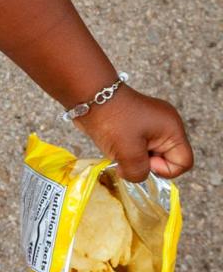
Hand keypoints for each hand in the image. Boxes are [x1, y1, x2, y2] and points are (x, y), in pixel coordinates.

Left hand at [75, 83, 193, 180]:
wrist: (88, 96)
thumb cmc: (111, 119)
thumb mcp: (127, 152)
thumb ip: (138, 172)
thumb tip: (135, 175)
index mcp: (172, 128)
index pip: (183, 162)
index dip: (163, 169)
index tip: (142, 158)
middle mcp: (166, 125)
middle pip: (166, 159)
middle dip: (145, 163)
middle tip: (127, 154)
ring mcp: (151, 124)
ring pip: (149, 155)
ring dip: (133, 158)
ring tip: (118, 148)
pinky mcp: (136, 125)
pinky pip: (138, 147)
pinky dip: (127, 151)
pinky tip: (114, 145)